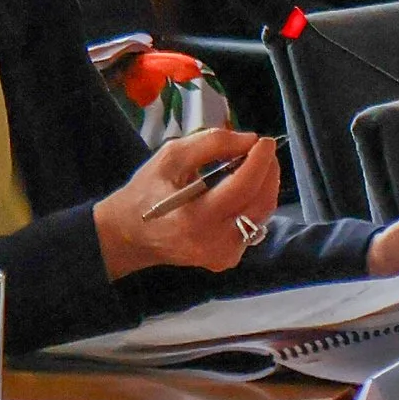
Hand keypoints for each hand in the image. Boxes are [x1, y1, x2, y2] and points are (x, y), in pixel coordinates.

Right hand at [93, 127, 280, 281]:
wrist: (130, 234)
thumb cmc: (146, 191)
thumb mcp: (170, 157)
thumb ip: (211, 143)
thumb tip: (250, 140)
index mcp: (194, 219)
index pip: (241, 188)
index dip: (259, 161)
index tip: (266, 141)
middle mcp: (214, 243)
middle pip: (259, 203)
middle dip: (268, 172)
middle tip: (264, 149)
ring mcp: (223, 255)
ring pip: (262, 215)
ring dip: (265, 186)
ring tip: (256, 164)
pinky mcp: (227, 259)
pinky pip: (253, 225)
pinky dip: (254, 202)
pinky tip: (243, 188)